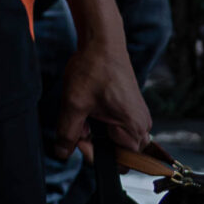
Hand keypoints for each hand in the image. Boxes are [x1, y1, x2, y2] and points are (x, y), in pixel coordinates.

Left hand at [55, 38, 151, 161]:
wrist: (102, 43)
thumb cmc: (93, 69)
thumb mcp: (74, 104)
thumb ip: (68, 133)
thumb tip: (62, 153)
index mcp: (134, 128)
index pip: (118, 161)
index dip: (93, 153)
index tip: (77, 137)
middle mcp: (142, 125)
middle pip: (118, 153)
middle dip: (95, 143)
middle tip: (79, 124)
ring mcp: (138, 118)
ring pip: (114, 140)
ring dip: (96, 133)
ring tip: (84, 113)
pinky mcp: (130, 110)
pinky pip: (116, 128)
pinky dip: (100, 123)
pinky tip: (89, 108)